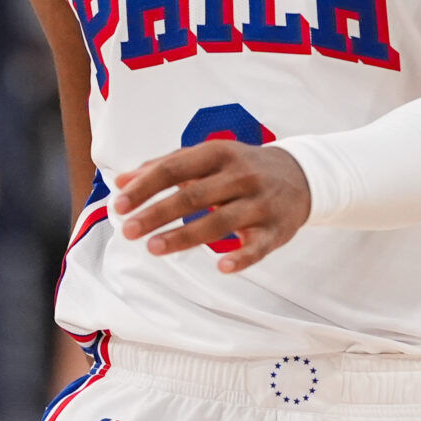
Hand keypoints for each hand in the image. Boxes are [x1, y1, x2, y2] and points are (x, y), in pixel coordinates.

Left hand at [113, 141, 312, 272]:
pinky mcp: (276, 230)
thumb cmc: (240, 168)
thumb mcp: (206, 158)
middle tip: (128, 230)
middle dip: (157, 213)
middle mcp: (240, 176)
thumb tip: (122, 182)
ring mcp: (260, 203)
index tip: (119, 204)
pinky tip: (222, 267)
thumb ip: (164, 167)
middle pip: (193, 196)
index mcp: (218, 153)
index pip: (174, 169)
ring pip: (220, 222)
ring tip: (153, 248)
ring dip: (185, 236)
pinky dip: (241, 257)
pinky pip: (258, 246)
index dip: (145, 187)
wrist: (300, 174)